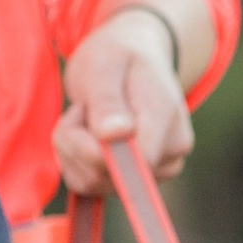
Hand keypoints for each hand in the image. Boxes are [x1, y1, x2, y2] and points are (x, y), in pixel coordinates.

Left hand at [56, 1, 198, 199]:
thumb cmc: (118, 55)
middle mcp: (170, 154)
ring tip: (87, 115)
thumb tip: (114, 135)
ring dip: (72, 149)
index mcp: (166, 120)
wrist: (133, 57)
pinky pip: (88, 187)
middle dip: (76, 141)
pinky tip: (86, 133)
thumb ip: (107, 101)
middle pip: (105, 175)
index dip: (93, 148)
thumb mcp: (104, 65)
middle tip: (84, 106)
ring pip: (92, 183)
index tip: (84, 110)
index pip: (132, 163)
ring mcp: (155, 173)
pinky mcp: (133, 183)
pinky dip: (74, 161)